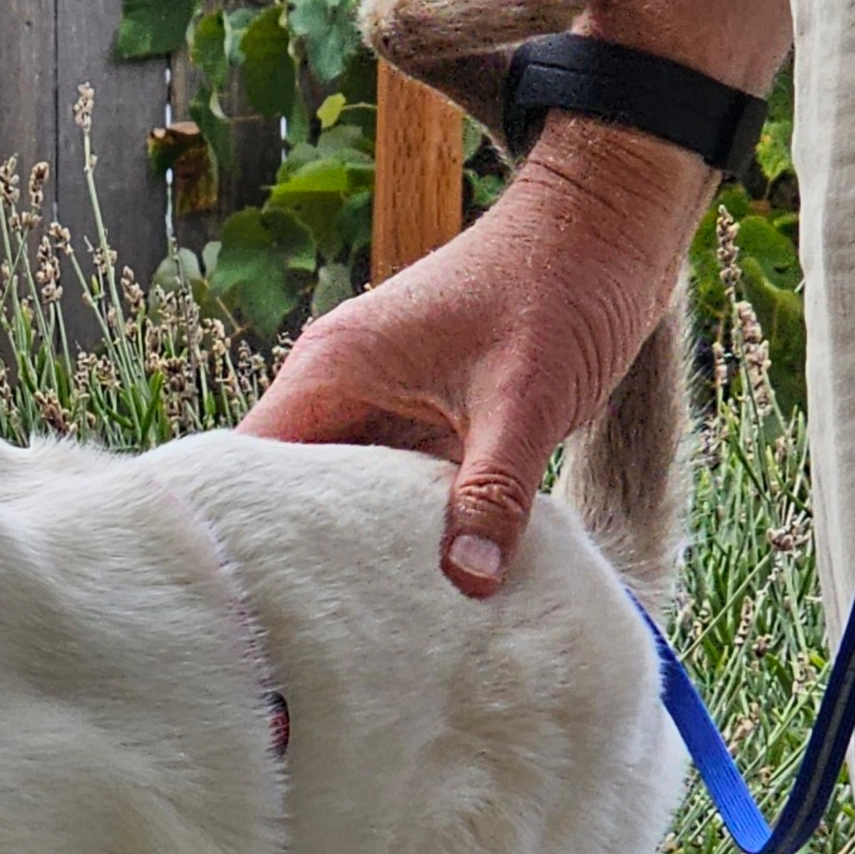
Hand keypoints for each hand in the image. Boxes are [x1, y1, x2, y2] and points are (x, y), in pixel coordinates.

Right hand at [239, 121, 712, 596]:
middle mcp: (340, 383)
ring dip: (353, 543)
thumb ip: (492, 493)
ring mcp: (378, 397)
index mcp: (335, 369)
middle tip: (309, 630)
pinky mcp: (418, 411)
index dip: (246, 530)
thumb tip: (467, 582)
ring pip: (340, 489)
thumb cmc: (560, 287)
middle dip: (300, 552)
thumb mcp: (526, 402)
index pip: (251, 463)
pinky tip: (416, 577)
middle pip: (289, 486)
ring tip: (359, 619)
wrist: (609, 223)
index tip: (258, 600)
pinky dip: (397, 525)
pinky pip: (387, 481)